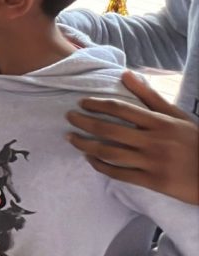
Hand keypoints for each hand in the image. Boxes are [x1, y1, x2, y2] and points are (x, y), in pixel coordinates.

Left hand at [66, 71, 198, 204]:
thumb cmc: (196, 142)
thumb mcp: (178, 116)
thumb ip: (151, 97)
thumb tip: (126, 74)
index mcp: (160, 123)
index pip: (121, 109)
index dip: (98, 105)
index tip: (82, 102)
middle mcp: (153, 141)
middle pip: (110, 130)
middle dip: (85, 123)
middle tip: (69, 117)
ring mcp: (152, 162)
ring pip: (110, 153)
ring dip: (86, 145)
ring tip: (71, 139)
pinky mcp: (152, 181)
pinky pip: (120, 174)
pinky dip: (101, 166)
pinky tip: (90, 158)